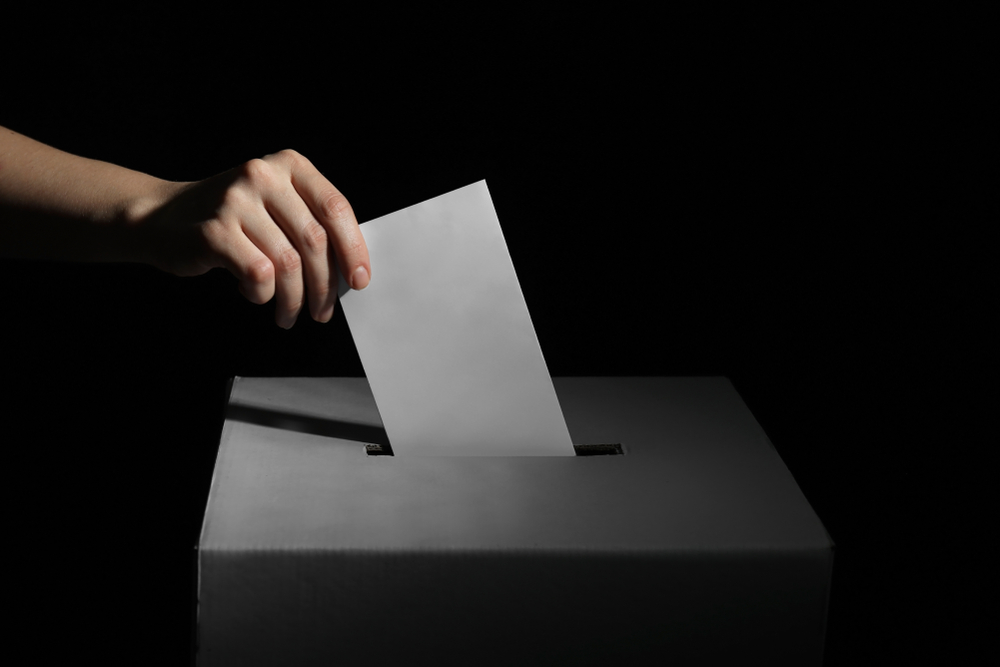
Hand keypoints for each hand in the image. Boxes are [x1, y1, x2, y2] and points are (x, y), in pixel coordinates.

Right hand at [138, 150, 369, 327]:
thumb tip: (351, 270)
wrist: (161, 219)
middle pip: (314, 241)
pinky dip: (261, 294)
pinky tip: (253, 293)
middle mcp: (262, 175)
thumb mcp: (276, 206)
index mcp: (288, 165)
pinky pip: (259, 275)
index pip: (335, 208)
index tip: (359, 280)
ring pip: (288, 263)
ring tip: (289, 315)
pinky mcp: (214, 231)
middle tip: (322, 312)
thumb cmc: (231, 220)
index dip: (353, 249)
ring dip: (294, 300)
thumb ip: (310, 224)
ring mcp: (235, 200)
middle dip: (325, 285)